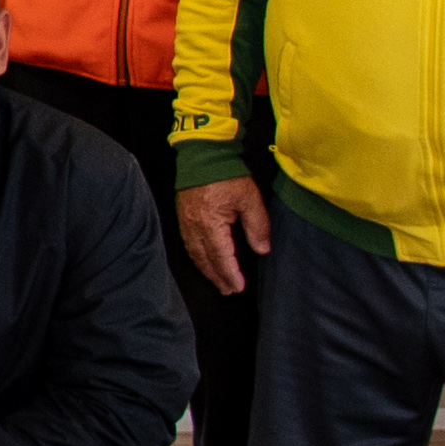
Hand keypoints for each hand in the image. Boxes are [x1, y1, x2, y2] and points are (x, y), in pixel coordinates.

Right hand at [175, 173, 269, 300]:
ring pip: (195, 254)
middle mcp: (195, 227)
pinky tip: (203, 260)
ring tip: (217, 281)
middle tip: (228, 291)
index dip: (231, 274)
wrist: (202, 154)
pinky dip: (197, 257)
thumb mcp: (250, 199)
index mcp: (211, 224)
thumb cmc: (227, 174)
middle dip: (218, 277)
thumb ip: (257, 226)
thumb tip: (262, 249)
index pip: (222, 257)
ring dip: (206, 270)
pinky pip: (188, 244)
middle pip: (206, 260)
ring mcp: (186, 222)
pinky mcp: (183, 216)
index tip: (239, 287)